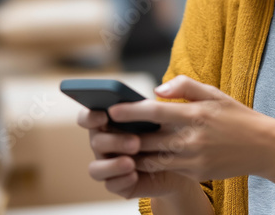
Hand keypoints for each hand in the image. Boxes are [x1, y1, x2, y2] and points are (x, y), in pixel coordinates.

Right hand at [76, 105, 199, 198]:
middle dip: (113, 141)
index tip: (106, 114)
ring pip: (96, 167)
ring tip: (131, 163)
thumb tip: (159, 91)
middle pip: (95, 141)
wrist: (186, 161)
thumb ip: (173, 93)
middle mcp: (105, 142)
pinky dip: (120, 180)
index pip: (88, 117)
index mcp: (111, 121)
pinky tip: (134, 175)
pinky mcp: (118, 182)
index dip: (90, 116)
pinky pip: (110, 184)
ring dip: (112, 164)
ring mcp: (110, 163)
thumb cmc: (174, 130)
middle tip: (136, 142)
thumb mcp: (173, 111)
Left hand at [106, 75, 274, 182]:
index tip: (111, 109)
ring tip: (116, 146)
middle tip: (105, 131)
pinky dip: (150, 164)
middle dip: (124, 136)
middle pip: (147, 139)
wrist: (264, 147)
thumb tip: (156, 89)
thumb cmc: (237, 116)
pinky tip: (138, 158)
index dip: (130, 111)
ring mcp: (193, 158)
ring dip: (133, 153)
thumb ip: (184, 86)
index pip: (154, 112)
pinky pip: (166, 168)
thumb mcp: (214, 93)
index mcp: (195, 114)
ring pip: (152, 158)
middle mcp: (192, 138)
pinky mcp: (196, 173)